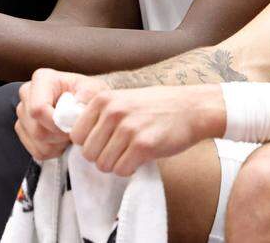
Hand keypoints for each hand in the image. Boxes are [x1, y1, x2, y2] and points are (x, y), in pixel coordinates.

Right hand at [15, 69, 108, 161]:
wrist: (86, 101)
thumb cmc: (89, 94)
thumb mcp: (94, 89)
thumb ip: (87, 95)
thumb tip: (76, 108)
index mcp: (42, 79)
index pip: (38, 109)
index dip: (56, 123)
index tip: (73, 125)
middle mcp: (27, 94)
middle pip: (37, 129)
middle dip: (60, 136)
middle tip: (75, 130)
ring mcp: (23, 113)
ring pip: (37, 142)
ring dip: (59, 144)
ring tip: (70, 132)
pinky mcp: (23, 130)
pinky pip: (37, 151)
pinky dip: (54, 151)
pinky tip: (63, 139)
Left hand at [69, 84, 225, 176]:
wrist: (192, 108)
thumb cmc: (157, 106)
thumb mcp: (124, 99)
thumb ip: (101, 113)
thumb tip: (77, 137)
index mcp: (104, 100)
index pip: (76, 135)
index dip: (90, 143)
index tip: (106, 141)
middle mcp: (113, 112)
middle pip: (88, 153)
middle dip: (103, 156)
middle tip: (121, 150)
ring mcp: (128, 129)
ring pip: (103, 164)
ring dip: (117, 164)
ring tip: (132, 152)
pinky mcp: (143, 146)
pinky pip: (122, 170)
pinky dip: (130, 169)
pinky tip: (141, 157)